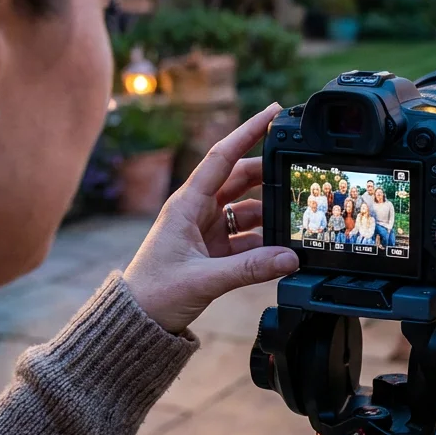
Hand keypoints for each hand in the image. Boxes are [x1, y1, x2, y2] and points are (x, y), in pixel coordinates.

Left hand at [124, 104, 299, 330]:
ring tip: (297, 215)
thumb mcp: (204, 279)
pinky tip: (283, 248)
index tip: (273, 112)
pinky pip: (247, 236)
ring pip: (247, 208)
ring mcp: (206, 229)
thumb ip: (249, 269)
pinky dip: (266, 240)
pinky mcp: (213, 250)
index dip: (248, 132)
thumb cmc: (155, 294)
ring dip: (270, 212)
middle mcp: (197, 210)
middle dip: (269, 173)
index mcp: (187, 204)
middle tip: (299, 170)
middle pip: (240, 179)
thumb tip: (290, 258)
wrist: (136, 322)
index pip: (222, 157)